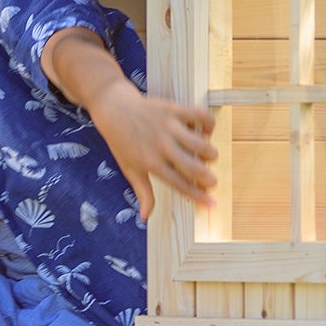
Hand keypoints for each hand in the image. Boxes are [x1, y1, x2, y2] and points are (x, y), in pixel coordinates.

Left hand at [90, 81, 218, 221]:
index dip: (199, 197)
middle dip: (210, 178)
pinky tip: (205, 131)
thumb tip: (146, 217)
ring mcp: (168, 127)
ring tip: (207, 154)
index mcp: (151, 164)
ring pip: (202, 144)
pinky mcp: (173, 109)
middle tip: (211, 179)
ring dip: (211, 153)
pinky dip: (209, 125)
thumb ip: (142, 192)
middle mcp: (161, 147)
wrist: (113, 109)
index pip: (181, 185)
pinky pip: (201, 116)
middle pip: (196, 168)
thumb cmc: (122, 141)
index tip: (212, 203)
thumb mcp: (130, 168)